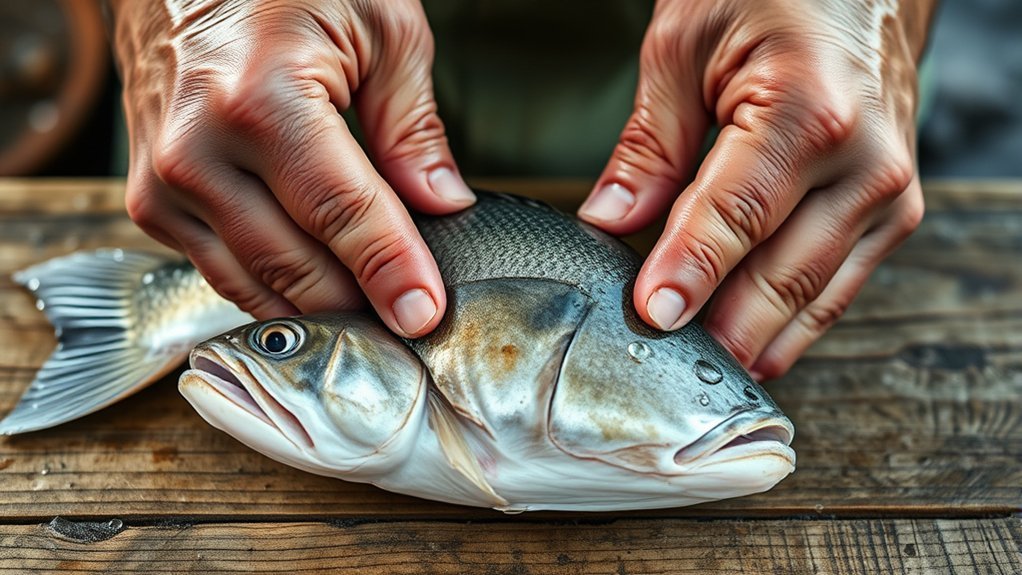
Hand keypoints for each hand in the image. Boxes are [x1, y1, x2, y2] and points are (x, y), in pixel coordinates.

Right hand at [109, 0, 473, 336]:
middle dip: (362, 305)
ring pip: (256, 285)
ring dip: (320, 311)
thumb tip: (442, 204)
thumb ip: (411, 127)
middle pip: (296, 265)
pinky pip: (223, 273)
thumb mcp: (379, 28)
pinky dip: (275, 290)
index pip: (340, 213)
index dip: (390, 271)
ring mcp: (164, 184)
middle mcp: (196, 151)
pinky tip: (320, 289)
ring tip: (374, 315)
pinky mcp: (152, 204)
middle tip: (412, 323)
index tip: (424, 315)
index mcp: (259, 101)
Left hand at [580, 0, 934, 379]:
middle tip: (661, 364)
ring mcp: (887, 194)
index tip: (651, 316)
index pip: (735, 217)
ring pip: (814, 300)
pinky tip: (749, 346)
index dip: (688, 273)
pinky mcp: (891, 214)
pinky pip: (837, 290)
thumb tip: (612, 222)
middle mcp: (865, 162)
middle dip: (720, 330)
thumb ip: (650, 145)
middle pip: (782, 276)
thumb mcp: (684, 45)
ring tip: (697, 372)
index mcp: (807, 110)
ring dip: (755, 342)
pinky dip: (790, 325)